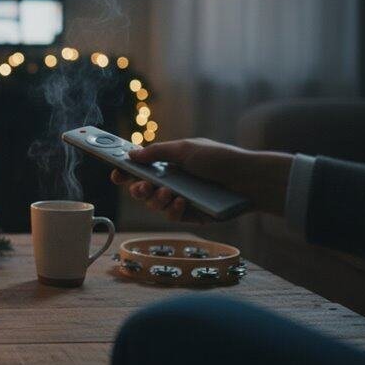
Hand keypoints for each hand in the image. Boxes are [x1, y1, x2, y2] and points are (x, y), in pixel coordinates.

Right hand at [110, 138, 292, 221]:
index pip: (139, 170)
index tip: (115, 173)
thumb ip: (155, 152)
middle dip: (138, 189)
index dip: (125, 172)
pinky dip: (174, 209)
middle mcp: (172, 182)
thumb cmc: (219, 159)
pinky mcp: (192, 214)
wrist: (249, 179)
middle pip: (142, 190)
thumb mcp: (185, 149)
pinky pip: (173, 216)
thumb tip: (130, 155)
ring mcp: (181, 199)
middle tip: (140, 186)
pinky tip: (181, 201)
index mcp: (168, 164)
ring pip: (155, 205)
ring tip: (169, 192)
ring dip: (157, 199)